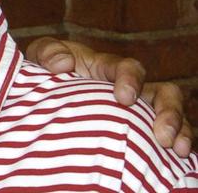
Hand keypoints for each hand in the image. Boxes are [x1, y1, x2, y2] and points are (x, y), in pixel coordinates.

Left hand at [26, 37, 193, 156]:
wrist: (36, 94)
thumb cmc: (43, 71)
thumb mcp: (40, 56)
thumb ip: (48, 52)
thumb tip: (64, 64)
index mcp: (105, 68)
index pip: (128, 68)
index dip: (131, 79)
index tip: (125, 97)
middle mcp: (127, 88)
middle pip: (162, 93)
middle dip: (168, 111)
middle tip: (162, 135)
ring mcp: (135, 111)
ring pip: (168, 116)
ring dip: (178, 131)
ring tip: (175, 149)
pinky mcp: (134, 131)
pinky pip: (160, 139)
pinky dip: (171, 149)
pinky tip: (173, 162)